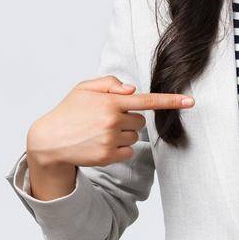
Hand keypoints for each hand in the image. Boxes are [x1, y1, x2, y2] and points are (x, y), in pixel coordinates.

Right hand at [26, 75, 193, 168]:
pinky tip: (100, 145)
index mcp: (110, 101)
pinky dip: (119, 149)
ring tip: (99, 133)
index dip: (171, 101)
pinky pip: (129, 151)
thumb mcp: (84, 89)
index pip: (147, 100)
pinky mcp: (108, 156)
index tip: (191, 101)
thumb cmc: (69, 112)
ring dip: (123, 134)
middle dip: (128, 120)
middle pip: (141, 121)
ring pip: (135, 136)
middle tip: (105, 121)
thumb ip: (110, 83)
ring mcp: (110, 140)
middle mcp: (112, 121)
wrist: (48, 141)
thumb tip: (133, 90)